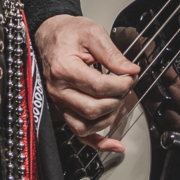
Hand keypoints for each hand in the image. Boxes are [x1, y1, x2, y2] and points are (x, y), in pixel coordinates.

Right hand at [35, 14, 140, 152]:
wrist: (48, 35)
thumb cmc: (67, 33)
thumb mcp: (92, 33)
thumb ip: (112, 53)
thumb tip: (131, 70)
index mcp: (64, 69)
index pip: (99, 87)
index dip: (121, 84)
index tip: (131, 76)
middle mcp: (59, 89)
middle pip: (93, 108)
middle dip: (116, 100)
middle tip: (125, 87)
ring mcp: (59, 102)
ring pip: (86, 125)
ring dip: (108, 118)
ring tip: (117, 102)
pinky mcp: (62, 109)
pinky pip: (78, 133)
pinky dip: (97, 143)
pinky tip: (115, 145)